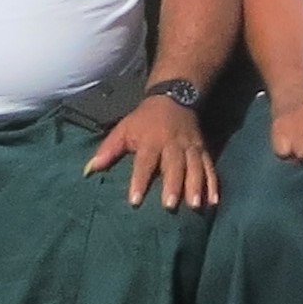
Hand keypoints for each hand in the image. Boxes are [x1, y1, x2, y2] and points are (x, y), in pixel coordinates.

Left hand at [86, 91, 218, 208]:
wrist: (174, 97)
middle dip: (173, 185)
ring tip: (195, 205)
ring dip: (196, 186)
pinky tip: (213, 201)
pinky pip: (210, 167)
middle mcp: (172, 144)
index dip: (139, 180)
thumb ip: (108, 150)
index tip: (135, 201)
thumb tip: (89, 170)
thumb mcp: (124, 129)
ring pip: (194, 167)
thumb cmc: (144, 120)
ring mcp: (190, 147)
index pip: (144, 162)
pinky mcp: (203, 150)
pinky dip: (213, 184)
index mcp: (151, 140)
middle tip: (170, 206)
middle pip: (174, 165)